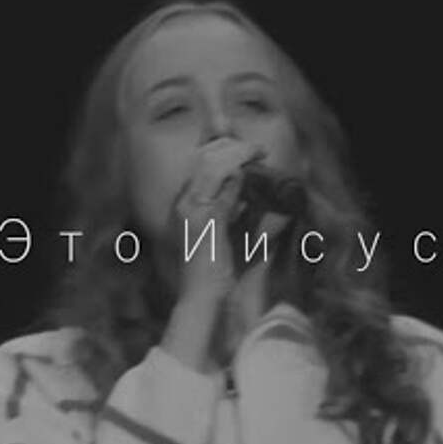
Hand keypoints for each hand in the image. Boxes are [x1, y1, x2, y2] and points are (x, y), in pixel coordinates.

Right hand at [173, 138, 265, 304]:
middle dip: (232, 146)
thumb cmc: (213, 271)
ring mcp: (193, 211)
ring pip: (213, 165)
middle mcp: (183, 204)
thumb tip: (245, 193)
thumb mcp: (222, 233)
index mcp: (183, 205)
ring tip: (259, 152)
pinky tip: (254, 171)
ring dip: (239, 155)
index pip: (199, 164)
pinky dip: (240, 175)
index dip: (222, 150)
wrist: (202, 297)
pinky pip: (224, 187)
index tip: (247, 149)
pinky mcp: (207, 220)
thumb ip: (229, 211)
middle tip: (257, 149)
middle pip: (204, 158)